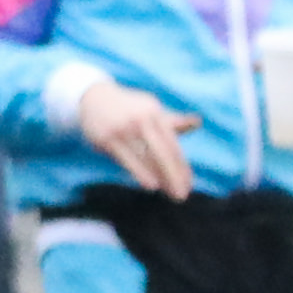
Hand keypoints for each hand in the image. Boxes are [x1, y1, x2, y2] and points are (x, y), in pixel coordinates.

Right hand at [72, 76, 198, 199]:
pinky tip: (151, 184)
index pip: (172, 144)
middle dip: (174, 174)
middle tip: (182, 195)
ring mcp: (124, 129)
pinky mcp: (107, 139)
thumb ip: (173, 121)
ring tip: (171, 192)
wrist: (95, 97)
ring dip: (160, 176)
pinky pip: (127, 159)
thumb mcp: (151, 109)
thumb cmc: (129, 108)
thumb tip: (197, 122)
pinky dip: (140, 172)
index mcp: (156, 114)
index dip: (181, 165)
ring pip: (146, 157)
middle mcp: (142, 120)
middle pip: (163, 151)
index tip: (188, 183)